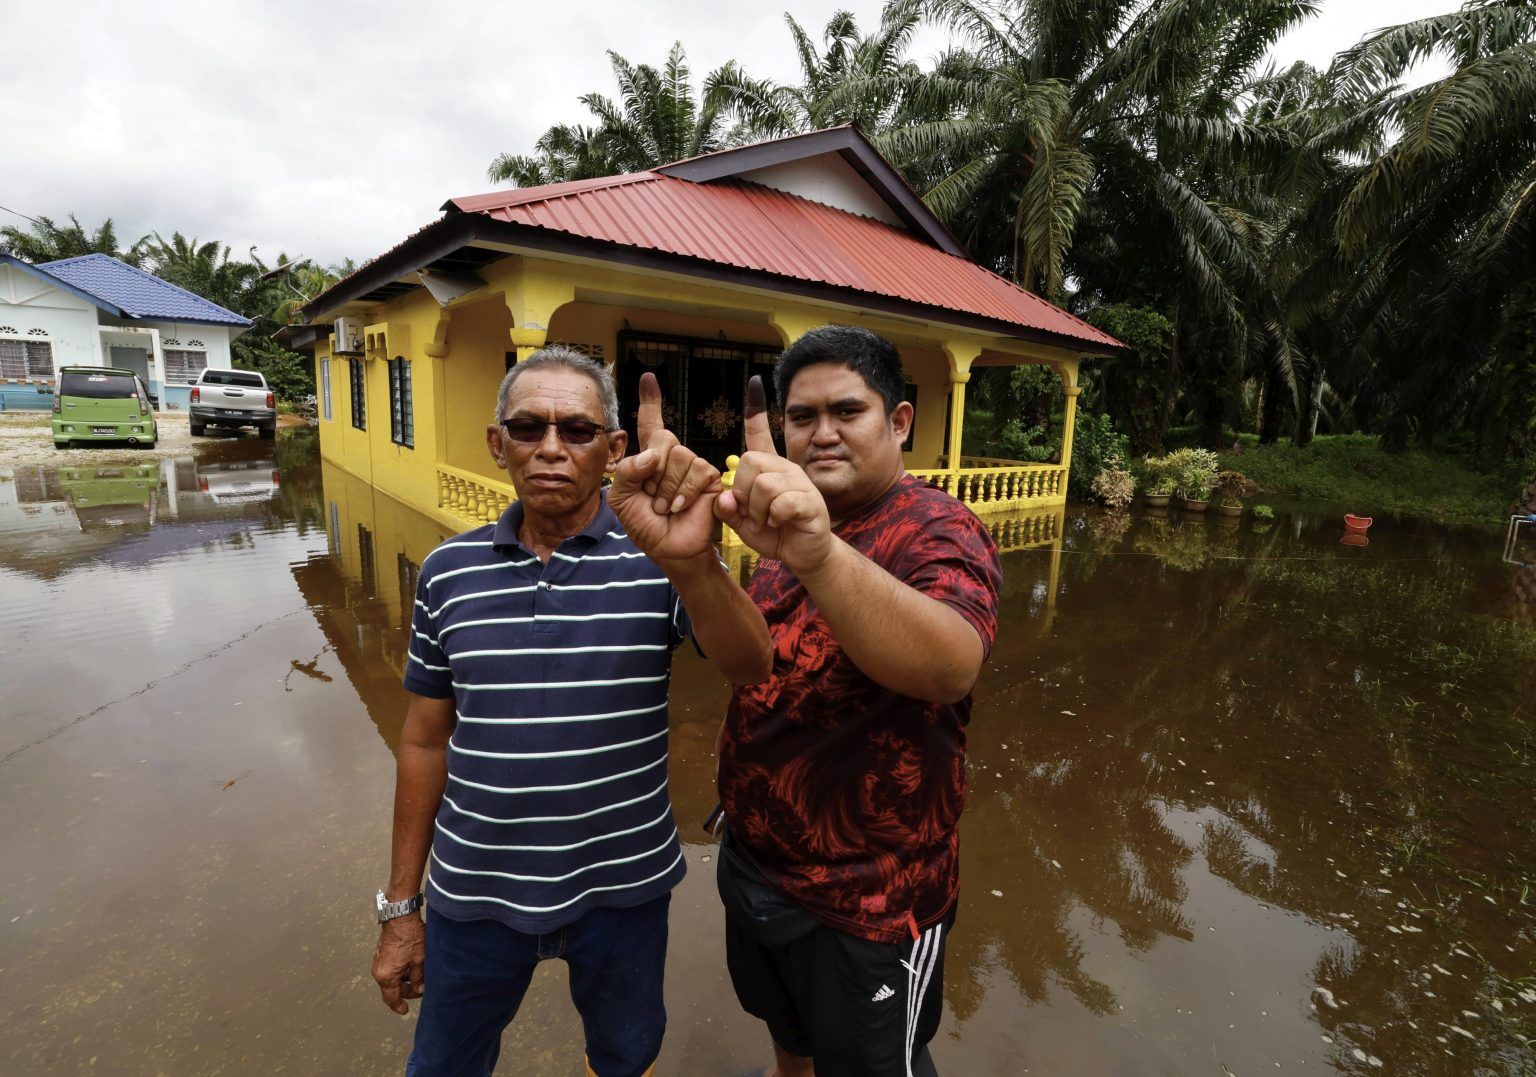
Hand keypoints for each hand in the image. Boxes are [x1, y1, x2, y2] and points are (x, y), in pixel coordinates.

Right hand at [372, 914, 424, 1014]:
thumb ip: (419, 978)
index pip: (391, 998)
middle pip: (391, 989)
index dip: (399, 1006)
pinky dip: (400, 971)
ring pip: (391, 978)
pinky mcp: (381, 954)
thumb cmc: (410, 936)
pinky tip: (412, 965)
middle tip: (420, 988)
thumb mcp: (420, 960)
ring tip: (419, 973)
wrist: (400, 915)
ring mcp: (378, 962)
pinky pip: (390, 969)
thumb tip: (420, 989)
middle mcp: (378, 971)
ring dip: (404, 980)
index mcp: (386, 976)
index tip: (405, 1010)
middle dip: (406, 991)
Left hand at [609, 372, 723, 561]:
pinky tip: (679, 507)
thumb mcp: (621, 499)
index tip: (648, 378)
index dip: (650, 401)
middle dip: (653, 471)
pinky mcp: (710, 479)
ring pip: (679, 456)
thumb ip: (627, 472)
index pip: (650, 424)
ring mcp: (692, 467)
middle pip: (664, 438)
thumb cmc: (646, 526)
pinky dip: (683, 491)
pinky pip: (696, 471)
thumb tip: (652, 455)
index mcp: (650, 459)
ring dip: (667, 488)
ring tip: (666, 507)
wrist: (668, 549)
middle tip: (652, 497)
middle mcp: (673, 458)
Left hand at [714, 376, 832, 573]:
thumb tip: (725, 497)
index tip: (754, 382)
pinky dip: (775, 517)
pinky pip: (782, 502)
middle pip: (750, 462)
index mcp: (769, 468)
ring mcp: (801, 483)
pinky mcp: (810, 501)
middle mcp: (786, 468)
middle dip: (743, 491)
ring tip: (767, 520)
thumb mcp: (743, 522)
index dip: (756, 411)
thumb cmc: (775, 533)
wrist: (804, 554)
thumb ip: (729, 509)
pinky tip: (781, 523)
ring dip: (758, 510)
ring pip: (763, 484)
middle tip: (752, 512)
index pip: (760, 433)